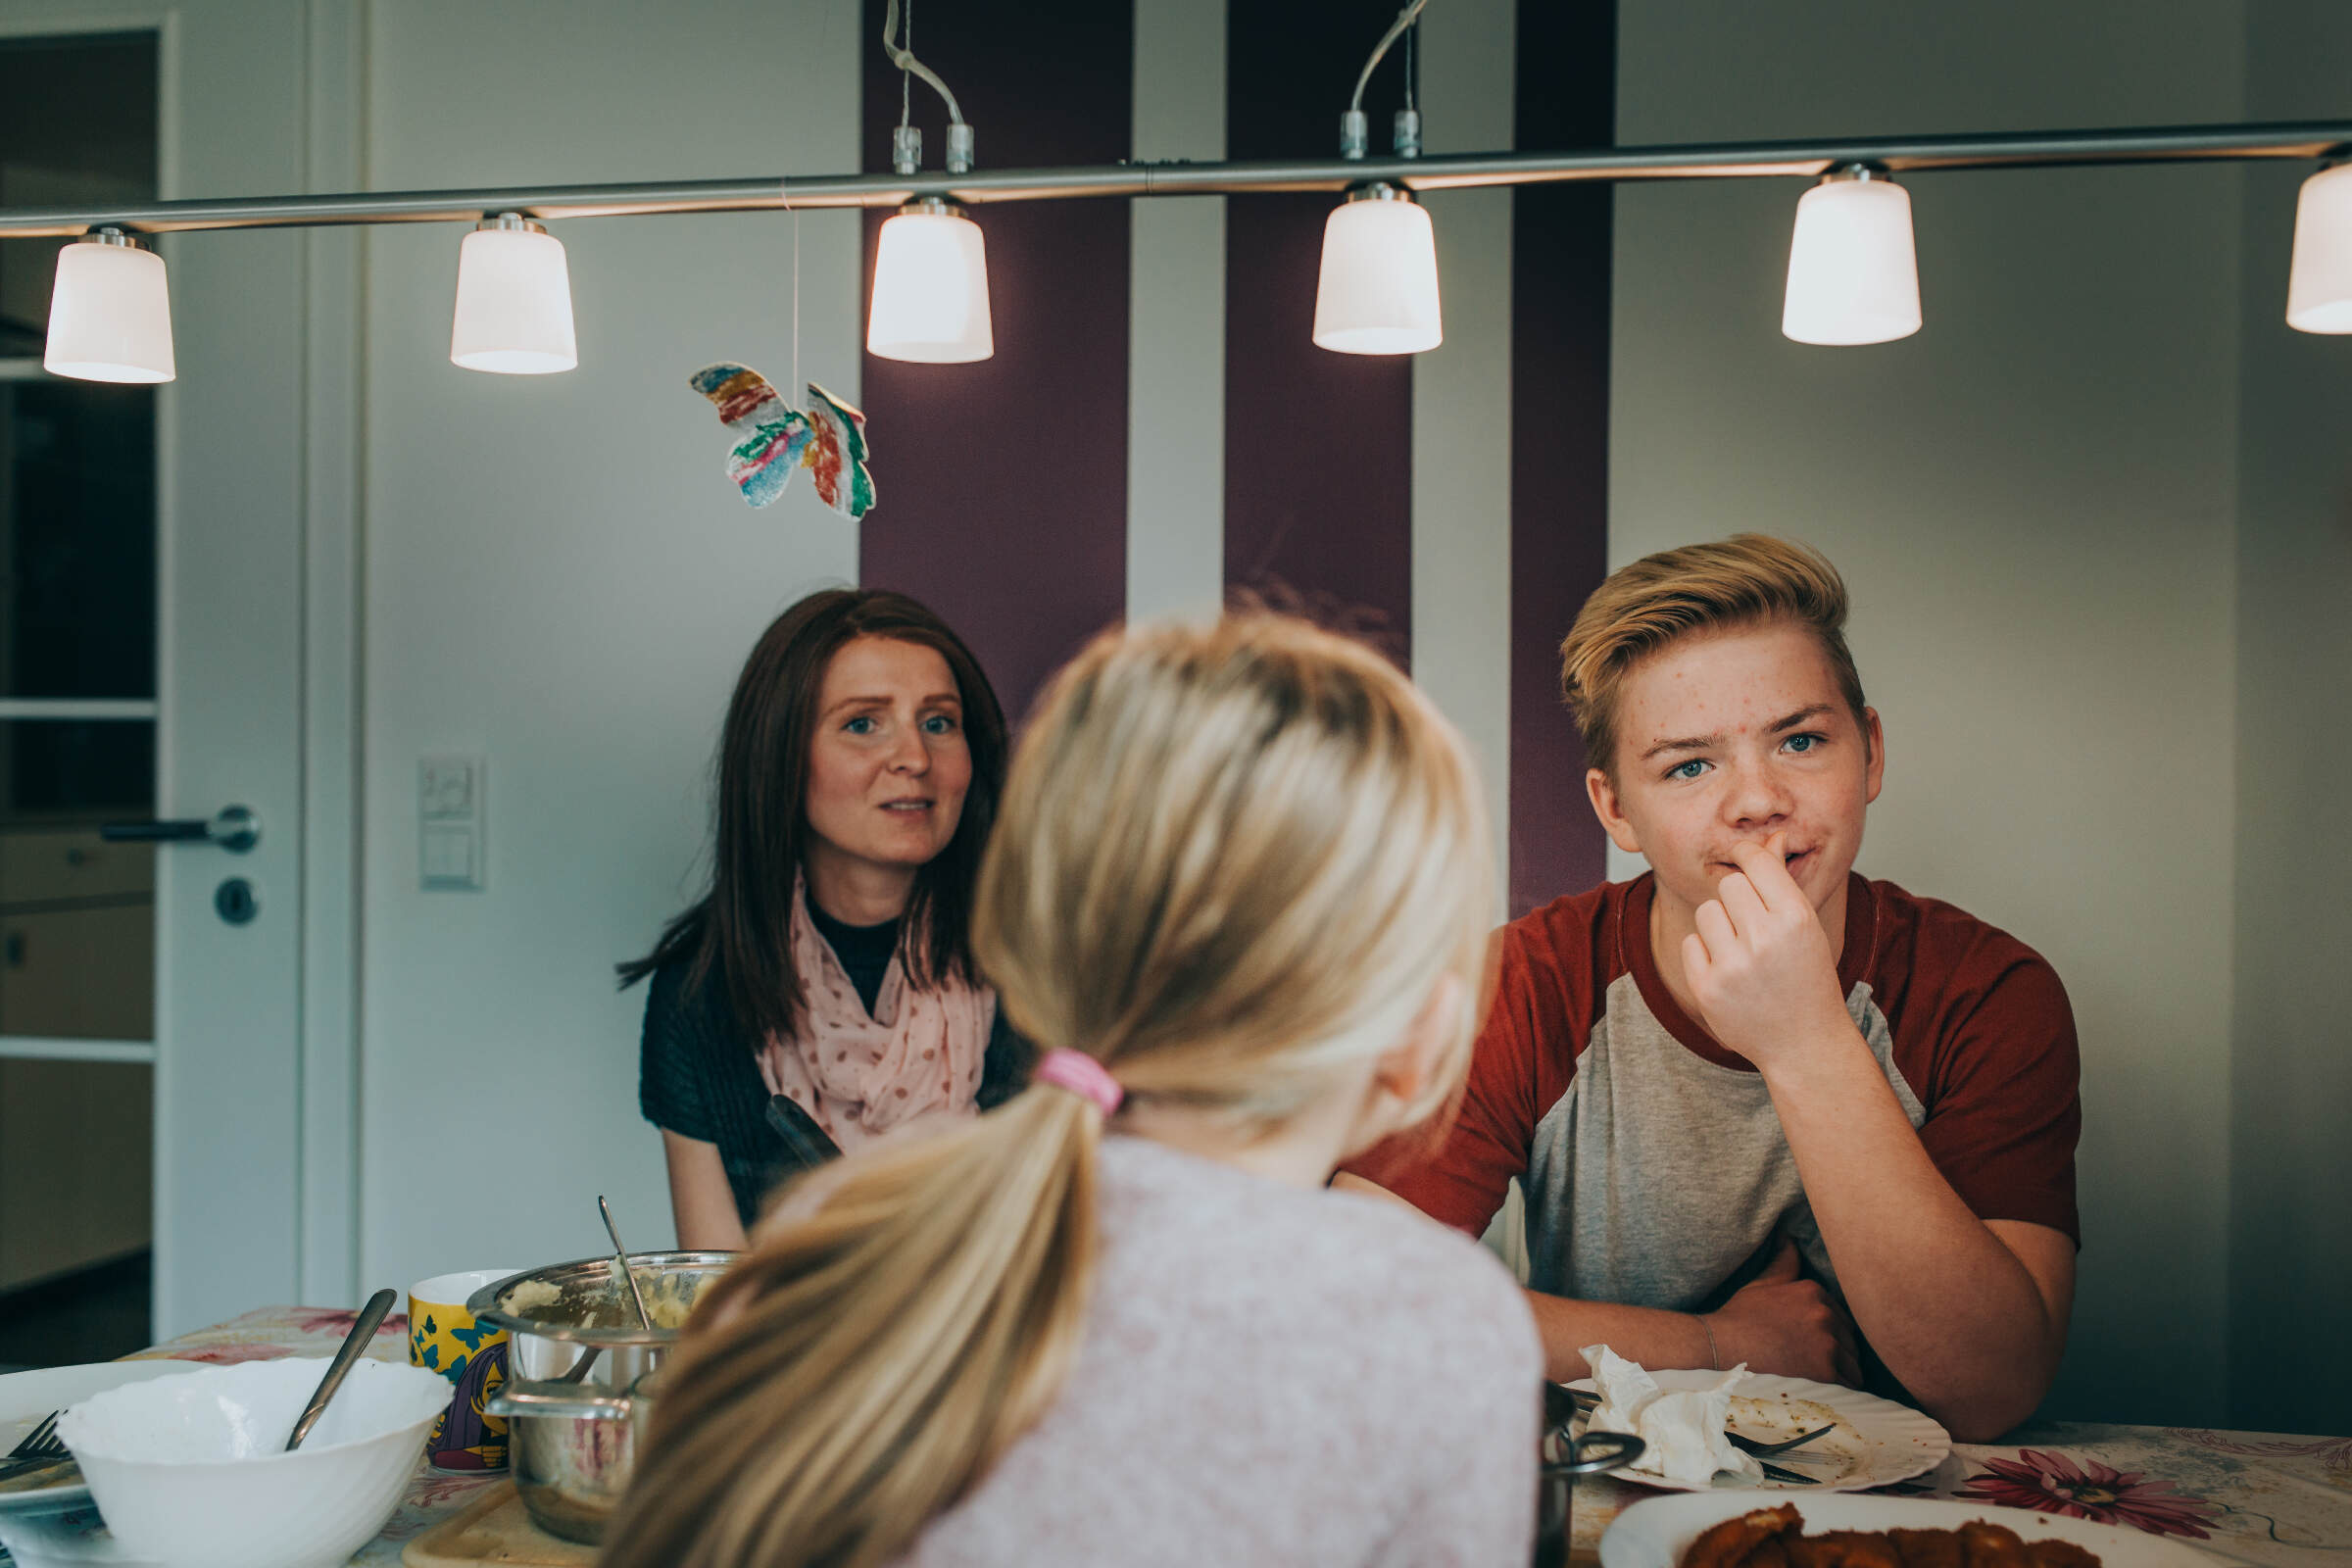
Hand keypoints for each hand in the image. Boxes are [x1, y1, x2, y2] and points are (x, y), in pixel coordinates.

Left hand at [1681, 833, 1856, 1068]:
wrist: (1805, 1042)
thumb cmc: (1806, 977)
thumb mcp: (1804, 927)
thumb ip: (1780, 882)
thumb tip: (1769, 836)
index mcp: (1795, 918)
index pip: (1756, 861)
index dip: (1747, 855)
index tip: (1744, 860)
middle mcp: (1764, 939)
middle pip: (1729, 884)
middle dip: (1737, 899)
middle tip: (1752, 926)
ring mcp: (1733, 966)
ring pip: (1707, 912)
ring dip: (1720, 926)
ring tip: (1742, 952)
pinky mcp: (1707, 988)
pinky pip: (1690, 944)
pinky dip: (1705, 955)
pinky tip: (1729, 972)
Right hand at [1703, 1239, 1862, 1386]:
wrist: (1722, 1346)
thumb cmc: (1741, 1317)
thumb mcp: (1762, 1283)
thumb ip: (1784, 1261)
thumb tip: (1789, 1235)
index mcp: (1814, 1291)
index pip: (1843, 1317)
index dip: (1832, 1333)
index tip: (1816, 1343)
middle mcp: (1824, 1313)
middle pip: (1851, 1339)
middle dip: (1841, 1352)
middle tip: (1819, 1362)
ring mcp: (1826, 1341)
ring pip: (1854, 1362)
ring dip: (1844, 1372)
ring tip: (1824, 1378)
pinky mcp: (1824, 1369)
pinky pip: (1849, 1383)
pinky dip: (1842, 1389)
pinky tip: (1826, 1389)